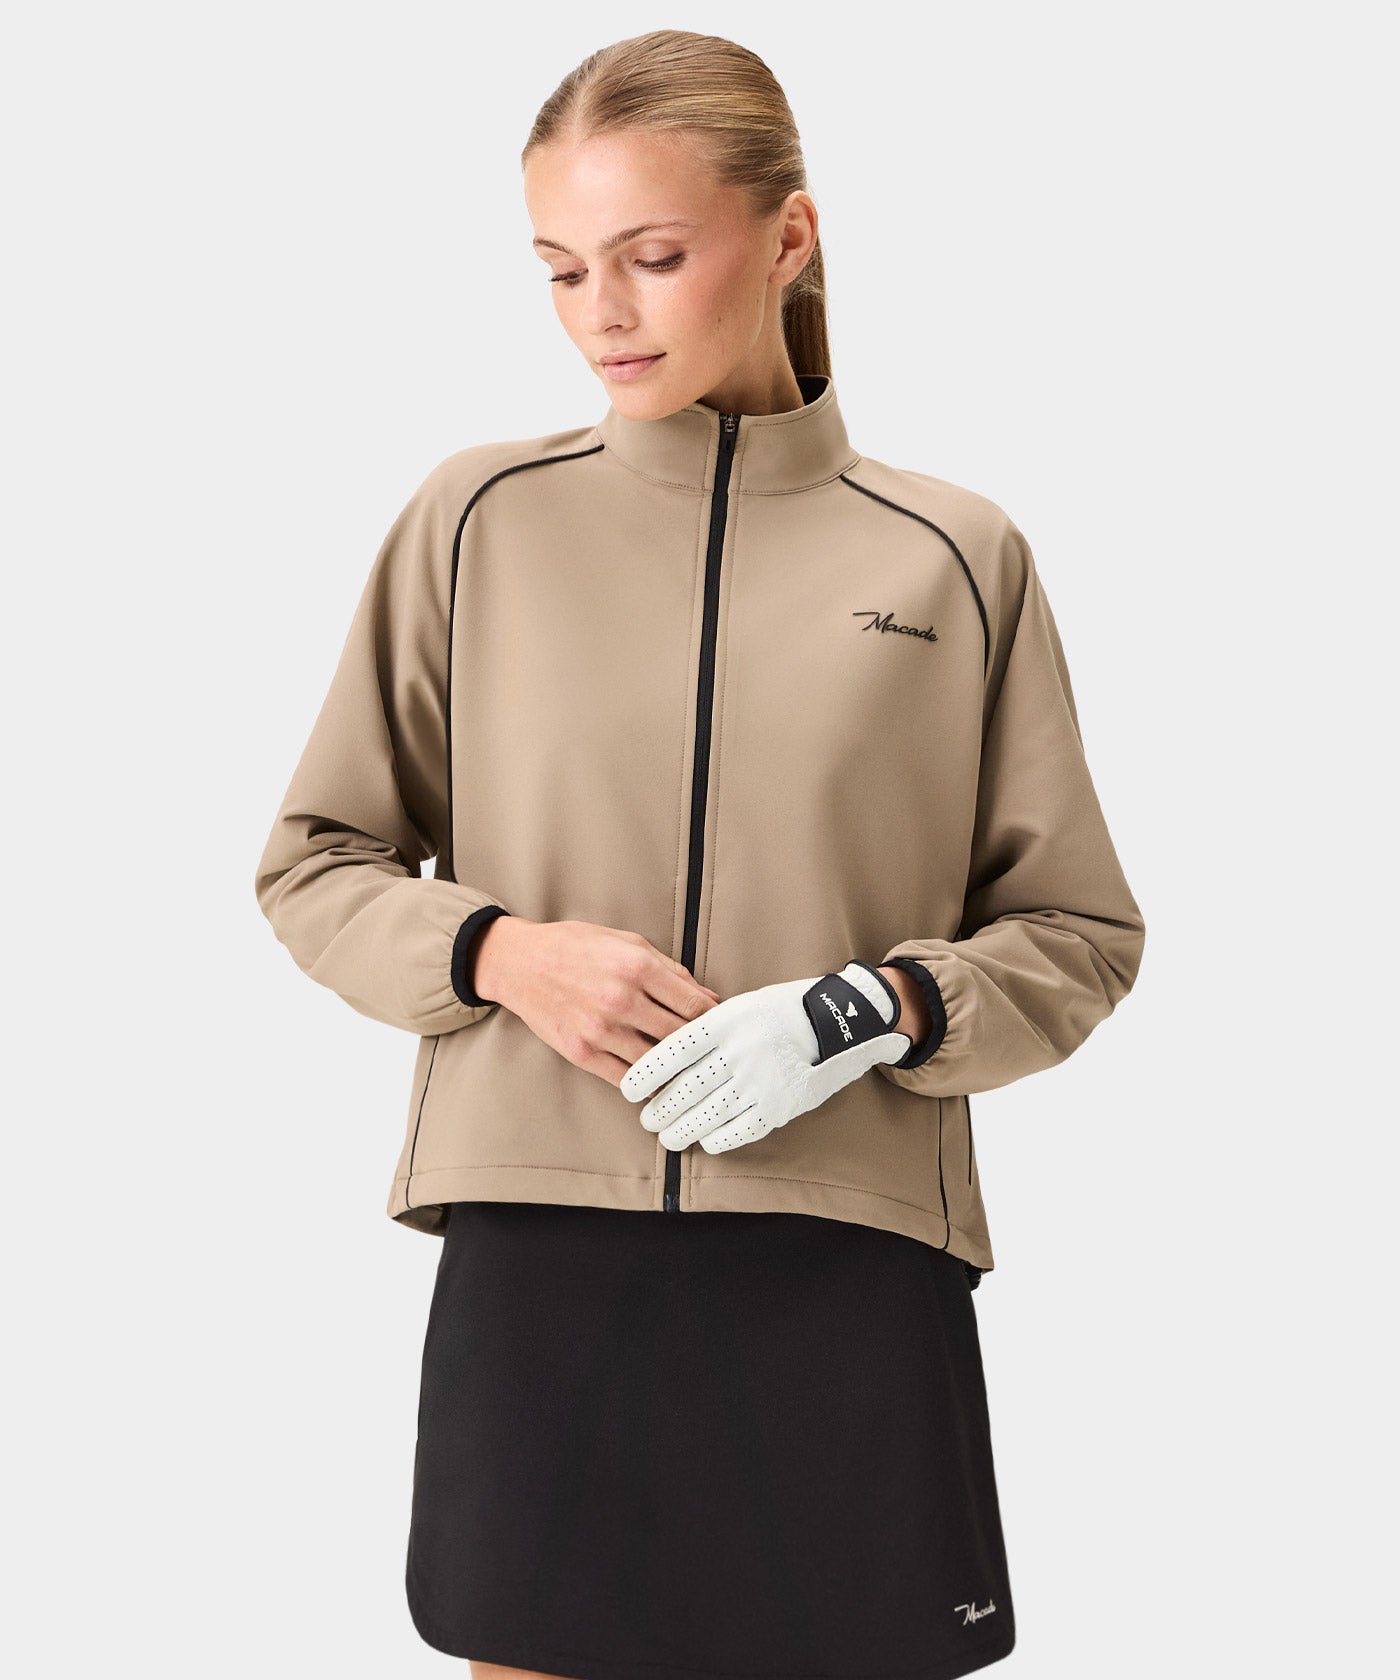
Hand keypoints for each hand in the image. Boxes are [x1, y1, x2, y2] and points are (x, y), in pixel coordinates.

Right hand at [474, 917, 719, 1085]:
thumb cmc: (576, 947)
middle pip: (680, 1037)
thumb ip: (671, 970)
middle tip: (715, 1056)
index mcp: (637, 966)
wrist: (519, 963)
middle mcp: (621, 999)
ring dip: (676, 1070)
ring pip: (657, 1063)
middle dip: (701, 1047)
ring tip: (690, 1072)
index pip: (695, 1006)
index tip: (724, 1030)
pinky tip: (658, 1082)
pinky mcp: (581, 1052)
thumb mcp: (627, 942)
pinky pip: (626, 1080)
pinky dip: (647, 1084)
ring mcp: (600, 1030)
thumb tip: (708, 998)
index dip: (715, 1022)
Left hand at [619, 960, 909, 1152]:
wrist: (843, 1022)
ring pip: (707, 1115)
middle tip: (647, 1118)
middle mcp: (741, 1051)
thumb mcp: (743, 1004)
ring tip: (667, 1135)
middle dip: (659, 1110)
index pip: (674, 1050)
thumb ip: (706, 1026)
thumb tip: (663, 1051)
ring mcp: (761, 1081)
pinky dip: (716, 1139)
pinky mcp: (780, 1106)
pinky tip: (705, 1139)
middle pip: (686, 1089)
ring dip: (680, 1130)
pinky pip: (738, 1131)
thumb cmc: (783, 1010)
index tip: (628, 1089)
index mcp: (727, 1020)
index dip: (646, 1074)